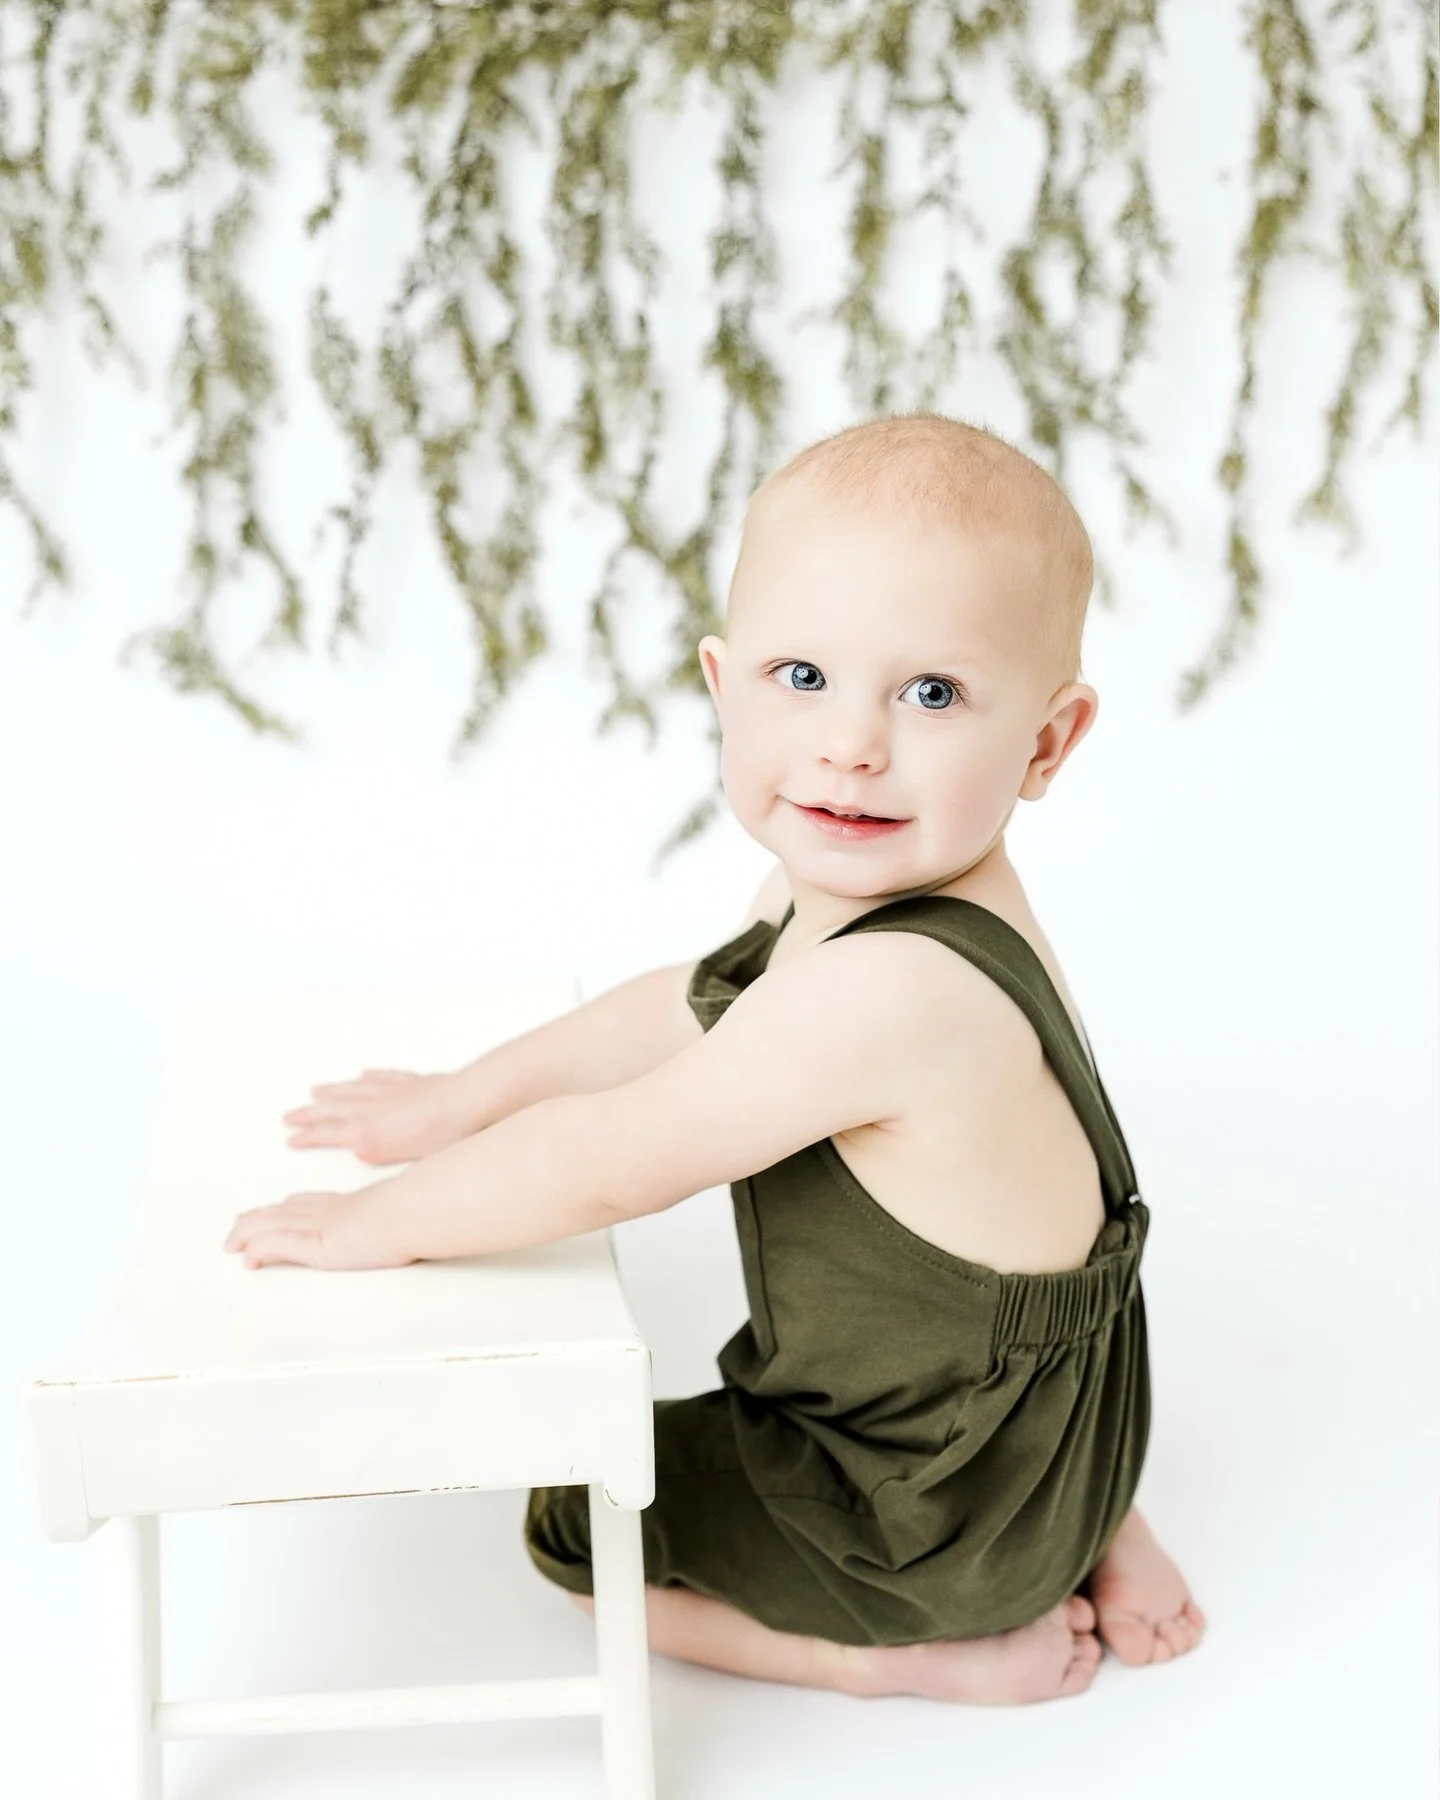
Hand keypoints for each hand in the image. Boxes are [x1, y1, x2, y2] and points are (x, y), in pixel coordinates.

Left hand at [222, 1180, 413, 1269]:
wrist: (411, 1211)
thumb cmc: (415, 1212)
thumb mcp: (402, 1211)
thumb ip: (396, 1217)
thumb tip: (413, 1221)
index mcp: (348, 1204)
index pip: (308, 1203)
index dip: (287, 1207)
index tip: (276, 1209)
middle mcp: (327, 1211)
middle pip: (281, 1211)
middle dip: (258, 1218)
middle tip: (240, 1225)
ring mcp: (318, 1226)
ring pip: (269, 1225)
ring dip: (246, 1233)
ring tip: (232, 1242)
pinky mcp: (314, 1244)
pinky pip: (275, 1244)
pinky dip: (257, 1250)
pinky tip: (246, 1258)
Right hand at [282, 1067, 472, 1164]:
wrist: (469, 1103)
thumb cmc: (443, 1136)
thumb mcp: (403, 1158)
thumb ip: (374, 1152)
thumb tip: (358, 1148)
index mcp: (369, 1131)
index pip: (329, 1133)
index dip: (309, 1137)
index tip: (292, 1138)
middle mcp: (374, 1108)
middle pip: (333, 1109)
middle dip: (310, 1113)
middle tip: (290, 1115)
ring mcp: (392, 1092)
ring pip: (353, 1090)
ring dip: (332, 1092)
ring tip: (317, 1091)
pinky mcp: (411, 1083)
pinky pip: (383, 1077)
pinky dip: (369, 1077)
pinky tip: (363, 1074)